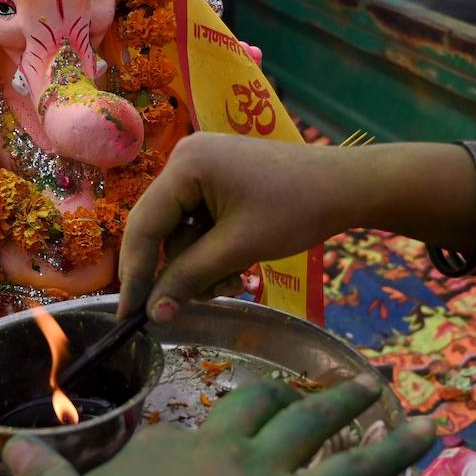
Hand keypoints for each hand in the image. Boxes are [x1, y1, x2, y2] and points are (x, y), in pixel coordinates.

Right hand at [5, 377, 433, 475]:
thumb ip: (43, 473)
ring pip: (316, 425)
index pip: (220, 416)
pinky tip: (428, 432)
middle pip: (269, 405)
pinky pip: (357, 471)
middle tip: (328, 384)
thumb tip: (5, 450)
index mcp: (177, 446)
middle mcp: (225, 447)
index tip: (262, 402)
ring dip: (349, 405)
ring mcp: (265, 472)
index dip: (247, 408)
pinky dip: (396, 449)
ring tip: (379, 388)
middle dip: (299, 394)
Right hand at [118, 132, 344, 321]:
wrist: (347, 187)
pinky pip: (198, 224)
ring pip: (180, 233)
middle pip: (159, 230)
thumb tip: (153, 315)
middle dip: (177, 271)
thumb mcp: (238, 249)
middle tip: (179, 311)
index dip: (135, 275)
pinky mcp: (218, 181)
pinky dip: (211, 251)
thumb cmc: (297, 210)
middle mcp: (185, 159)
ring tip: (232, 284)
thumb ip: (190, 279)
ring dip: (200, 267)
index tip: (127, 316)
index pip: (143, 226)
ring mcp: (202, 168)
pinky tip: (236, 268)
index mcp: (185, 165)